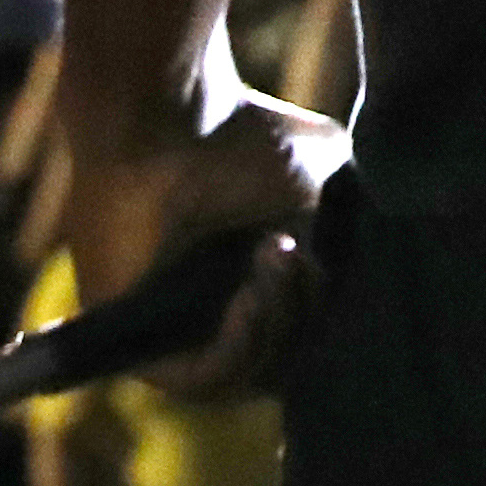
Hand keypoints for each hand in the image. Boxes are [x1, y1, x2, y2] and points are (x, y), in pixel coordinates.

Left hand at [56, 83, 346, 399]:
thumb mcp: (321, 188)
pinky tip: (250, 300)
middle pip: (277, 360)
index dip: (321, 314)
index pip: (295, 334)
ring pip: (242, 374)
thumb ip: (344, 243)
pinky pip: (195, 378)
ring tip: (277, 260)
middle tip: (300, 256)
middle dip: (302, 316)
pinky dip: (237, 348)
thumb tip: (353, 287)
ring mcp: (168, 326)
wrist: (170, 107)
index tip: (333, 265)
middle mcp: (204, 308)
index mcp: (243, 277)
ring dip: (275, 327)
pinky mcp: (132, 337)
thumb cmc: (239, 133)